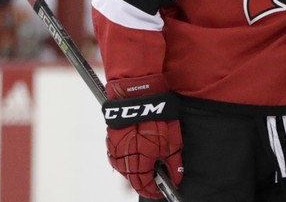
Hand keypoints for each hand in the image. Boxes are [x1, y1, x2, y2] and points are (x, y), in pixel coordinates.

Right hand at [103, 74, 182, 198]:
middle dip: (148, 177)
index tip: (164, 188)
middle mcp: (122, 162)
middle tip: (161, 170)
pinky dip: (131, 155)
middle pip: (135, 179)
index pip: (145, 187)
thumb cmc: (156, 118)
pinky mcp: (110, 141)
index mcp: (138, 165)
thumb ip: (174, 164)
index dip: (156, 190)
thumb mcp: (173, 143)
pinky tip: (141, 145)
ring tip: (152, 155)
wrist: (137, 96)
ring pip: (127, 167)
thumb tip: (175, 178)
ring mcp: (114, 152)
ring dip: (139, 166)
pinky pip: (121, 155)